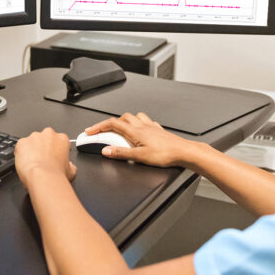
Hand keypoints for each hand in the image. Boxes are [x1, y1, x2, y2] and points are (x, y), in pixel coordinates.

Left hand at [15, 128, 76, 188]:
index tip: (53, 156)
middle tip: (43, 160)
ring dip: (32, 150)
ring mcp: (34, 137)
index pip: (59, 140)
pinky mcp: (22, 142)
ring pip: (32, 142)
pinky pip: (21, 147)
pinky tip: (26, 163)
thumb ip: (71, 165)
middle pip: (45, 139)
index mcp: (62, 138)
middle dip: (43, 147)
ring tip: (33, 163)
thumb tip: (69, 166)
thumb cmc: (55, 174)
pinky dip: (22, 154)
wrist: (42, 177)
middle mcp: (48, 134)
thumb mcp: (72, 171)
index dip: (56, 150)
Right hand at [84, 112, 203, 167]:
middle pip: (122, 118)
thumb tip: (106, 151)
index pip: (112, 124)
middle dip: (110, 123)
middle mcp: (142, 126)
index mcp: (135, 131)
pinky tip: (140, 130)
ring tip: (120, 130)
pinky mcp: (158, 130)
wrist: (184, 152)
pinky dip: (138, 123)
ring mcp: (151, 127)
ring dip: (125, 121)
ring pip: (134, 117)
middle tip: (103, 131)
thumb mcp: (139, 156)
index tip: (90, 131)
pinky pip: (145, 121)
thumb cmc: (166, 154)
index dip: (99, 126)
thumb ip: (121, 153)